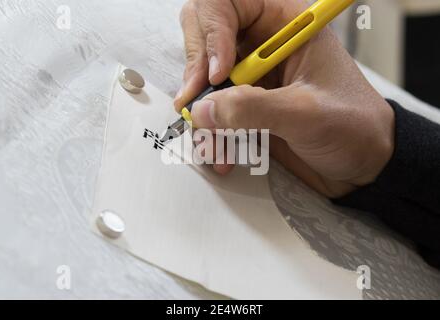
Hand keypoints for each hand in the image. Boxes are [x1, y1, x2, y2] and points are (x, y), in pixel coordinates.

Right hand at [174, 0, 394, 197]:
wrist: (363, 163)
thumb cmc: (352, 126)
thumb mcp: (305, 113)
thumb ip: (252, 108)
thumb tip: (203, 109)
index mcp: (285, 24)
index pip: (228, 4)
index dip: (213, 32)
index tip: (216, 74)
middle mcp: (263, 45)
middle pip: (205, 34)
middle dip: (196, 69)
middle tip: (196, 103)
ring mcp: (252, 76)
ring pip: (203, 76)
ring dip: (201, 110)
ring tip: (213, 143)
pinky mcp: (247, 104)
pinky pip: (213, 109)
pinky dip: (211, 132)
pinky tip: (223, 153)